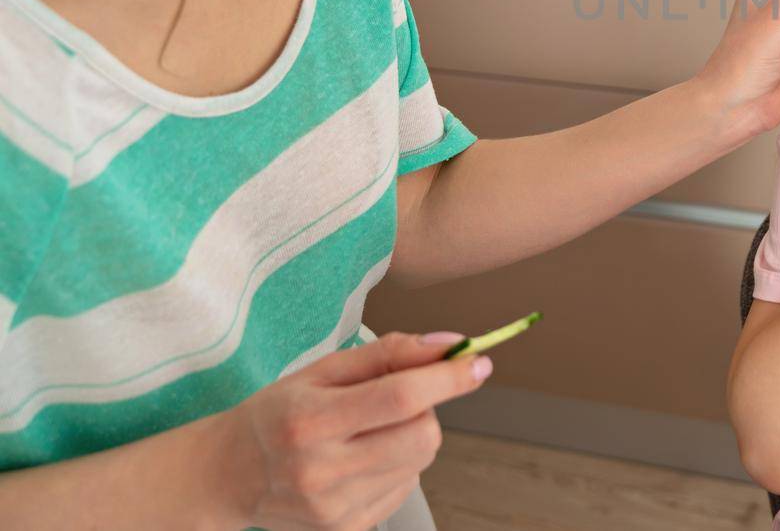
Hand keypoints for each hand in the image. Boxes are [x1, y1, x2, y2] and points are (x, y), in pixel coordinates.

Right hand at [221, 332, 489, 530]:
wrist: (227, 476)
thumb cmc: (278, 413)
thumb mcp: (322, 370)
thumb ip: (388, 353)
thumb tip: (450, 344)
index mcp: (311, 419)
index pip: (399, 398)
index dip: (448, 378)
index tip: (479, 362)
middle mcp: (321, 470)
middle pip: (422, 437)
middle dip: (428, 410)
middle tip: (398, 401)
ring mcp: (333, 509)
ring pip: (420, 463)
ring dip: (413, 438)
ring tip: (370, 432)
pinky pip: (404, 489)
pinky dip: (398, 467)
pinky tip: (361, 460)